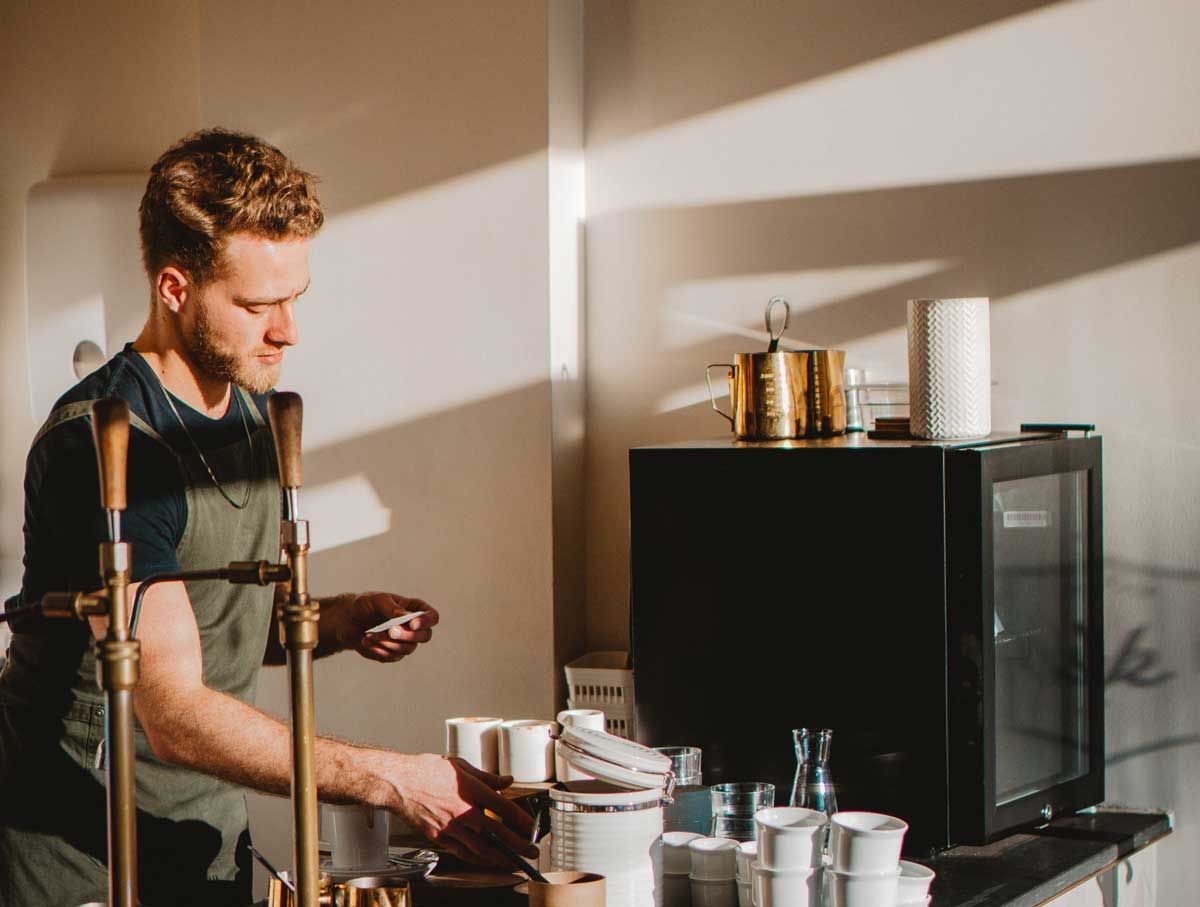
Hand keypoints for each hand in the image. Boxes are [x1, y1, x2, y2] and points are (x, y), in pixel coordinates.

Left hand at [332, 592, 438, 661]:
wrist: (346, 619)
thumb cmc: (365, 605)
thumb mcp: (377, 600)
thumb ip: (393, 609)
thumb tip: (406, 618)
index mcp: (414, 609)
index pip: (432, 617)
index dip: (426, 621)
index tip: (413, 624)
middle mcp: (413, 627)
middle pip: (425, 636)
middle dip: (408, 635)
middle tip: (391, 631)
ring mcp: (403, 642)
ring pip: (407, 649)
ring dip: (388, 643)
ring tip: (370, 634)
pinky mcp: (391, 653)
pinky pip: (391, 656)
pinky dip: (378, 649)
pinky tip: (366, 640)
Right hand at [384, 753, 537, 867]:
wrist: (397, 782)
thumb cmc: (425, 770)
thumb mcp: (460, 765)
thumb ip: (486, 776)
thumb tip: (505, 781)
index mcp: (471, 790)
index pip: (504, 808)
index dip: (522, 820)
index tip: (532, 827)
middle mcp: (463, 812)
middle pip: (497, 833)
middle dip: (518, 845)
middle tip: (531, 850)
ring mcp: (451, 827)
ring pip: (481, 848)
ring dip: (500, 857)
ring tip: (513, 861)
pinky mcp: (438, 837)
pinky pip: (462, 853)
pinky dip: (477, 859)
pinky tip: (486, 861)